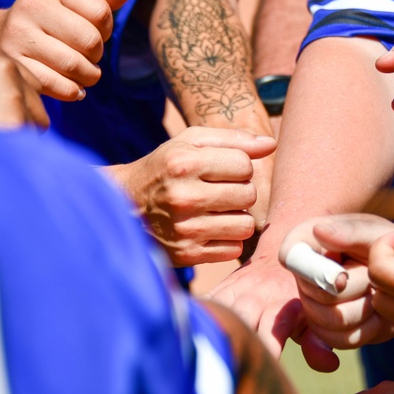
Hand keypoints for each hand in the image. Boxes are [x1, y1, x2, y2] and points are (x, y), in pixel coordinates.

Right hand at [0, 0, 133, 100]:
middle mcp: (30, 5)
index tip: (95, 32)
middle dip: (97, 54)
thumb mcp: (72, 3)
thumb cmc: (49, 20)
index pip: (101, 12)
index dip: (107, 28)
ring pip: (76, 66)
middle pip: (91, 40)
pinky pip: (58, 86)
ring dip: (89, 76)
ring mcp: (18, 36)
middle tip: (90, 57)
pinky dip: (73, 91)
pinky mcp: (14, 64)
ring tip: (84, 74)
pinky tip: (73, 87)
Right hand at [106, 127, 275, 266]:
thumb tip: (270, 144)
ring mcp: (185, 229)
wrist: (123, 205)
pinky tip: (209, 229)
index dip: (238, 167)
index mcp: (184, 164)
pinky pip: (233, 249)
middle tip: (219, 191)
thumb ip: (233, 139)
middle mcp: (184, 197)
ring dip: (237, 217)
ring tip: (216, 211)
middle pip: (249, 195)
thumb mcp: (190, 143)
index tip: (220, 170)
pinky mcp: (187, 254)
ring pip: (245, 225)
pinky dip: (227, 240)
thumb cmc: (165, 168)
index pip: (244, 165)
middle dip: (240, 191)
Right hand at [204, 254, 320, 363]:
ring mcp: (235, 292)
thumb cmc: (300, 299)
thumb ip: (318, 342)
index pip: (272, 331)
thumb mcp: (313, 318)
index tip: (262, 366)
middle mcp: (256, 297)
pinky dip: (194, 316)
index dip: (266, 349)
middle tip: (225, 370)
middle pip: (240, 320)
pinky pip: (202, 302)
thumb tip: (330, 365)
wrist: (283, 256)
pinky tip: (184, 331)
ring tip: (201, 353)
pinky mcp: (219, 289)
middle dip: (233, 342)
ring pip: (218, 309)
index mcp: (282, 307)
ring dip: (211, 329)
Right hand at [278, 214, 393, 353]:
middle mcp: (305, 274)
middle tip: (376, 278)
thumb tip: (319, 231)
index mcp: (309, 242)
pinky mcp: (327, 330)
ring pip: (329, 320)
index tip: (344, 275)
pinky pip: (340, 339)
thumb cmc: (392, 248)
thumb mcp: (377, 233)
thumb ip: (350, 231)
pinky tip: (377, 316)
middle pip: (318, 295)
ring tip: (377, 295)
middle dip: (357, 289)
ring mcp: (312, 304)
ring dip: (364, 310)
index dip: (315, 270)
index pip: (291, 254)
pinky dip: (367, 330)